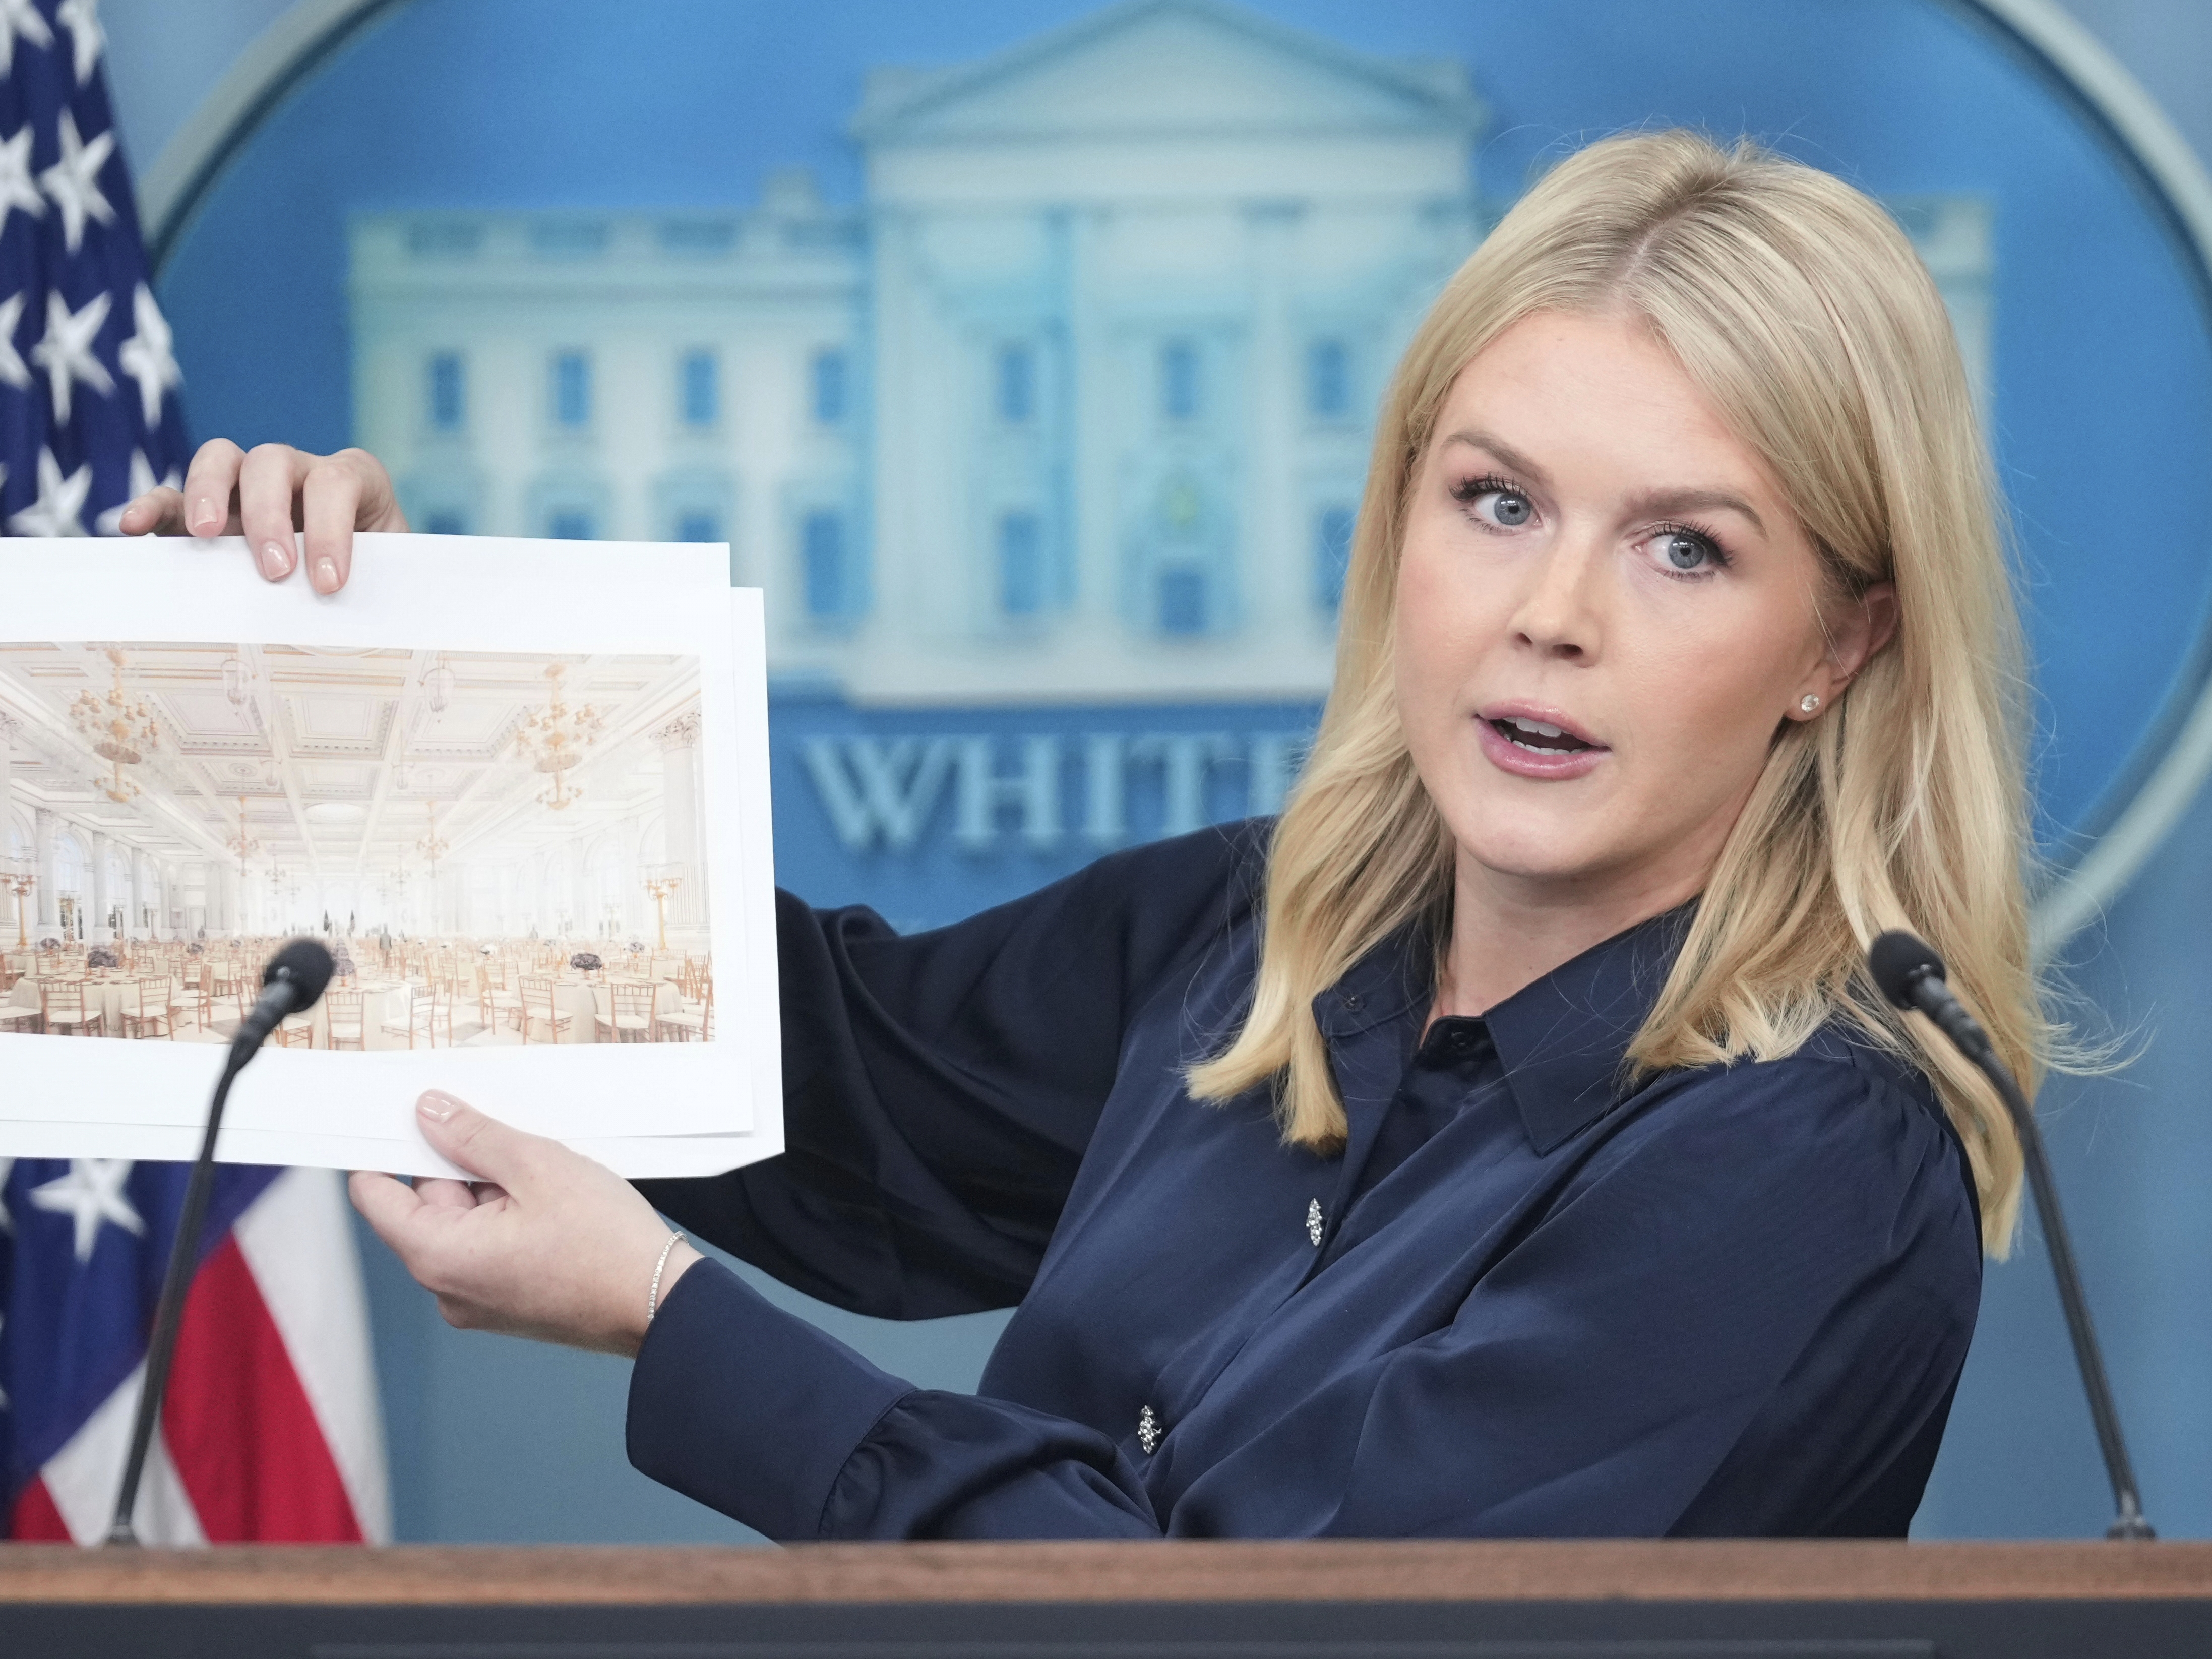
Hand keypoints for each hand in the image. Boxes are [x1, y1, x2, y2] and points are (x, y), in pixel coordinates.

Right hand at [114, 439, 406, 594]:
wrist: (360, 585)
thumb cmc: (375, 581)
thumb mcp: (386, 579)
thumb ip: (373, 585)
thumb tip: (359, 628)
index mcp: (351, 481)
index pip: (338, 482)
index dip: (331, 529)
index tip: (329, 583)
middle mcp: (297, 472)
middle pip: (272, 461)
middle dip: (269, 512)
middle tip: (274, 569)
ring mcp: (247, 487)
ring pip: (221, 459)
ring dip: (208, 492)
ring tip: (205, 535)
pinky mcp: (206, 510)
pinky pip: (173, 496)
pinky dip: (153, 506)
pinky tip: (134, 527)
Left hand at [350, 1091, 699, 1357]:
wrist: (661, 1305)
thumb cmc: (607, 1244)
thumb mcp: (539, 1166)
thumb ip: (473, 1136)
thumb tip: (428, 1113)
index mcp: (440, 1257)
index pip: (375, 1196)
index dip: (386, 1149)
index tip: (408, 1118)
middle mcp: (447, 1289)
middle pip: (425, 1207)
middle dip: (460, 1167)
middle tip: (513, 1144)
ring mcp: (476, 1301)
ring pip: (462, 1225)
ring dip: (492, 1192)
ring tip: (546, 1180)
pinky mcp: (505, 1305)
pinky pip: (487, 1248)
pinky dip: (509, 1219)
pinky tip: (552, 1206)